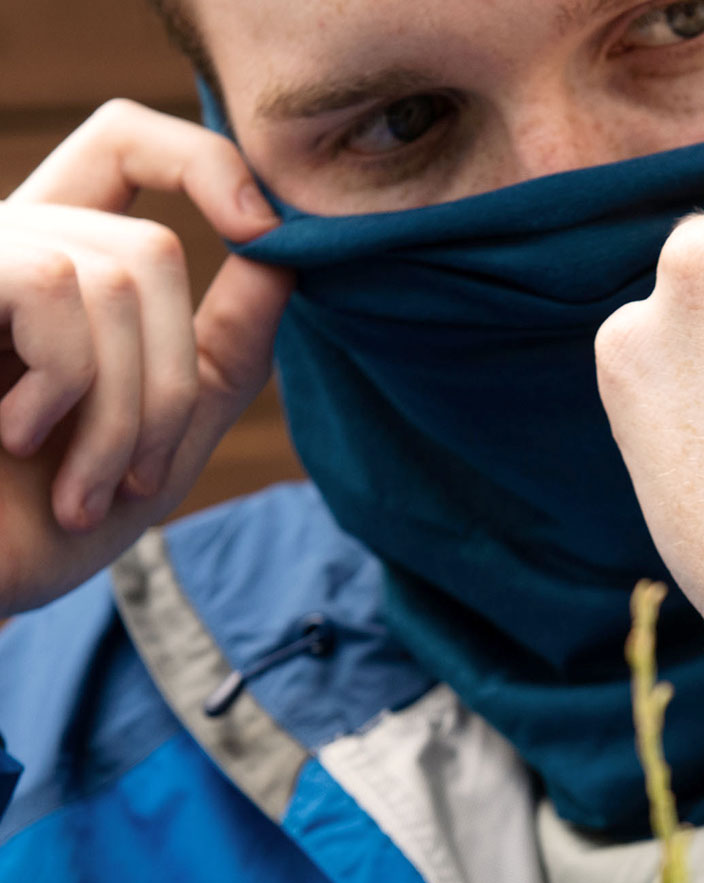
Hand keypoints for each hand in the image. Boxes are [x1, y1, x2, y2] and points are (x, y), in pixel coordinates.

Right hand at [0, 100, 292, 616]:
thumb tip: (285, 257)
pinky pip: (54, 284)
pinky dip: (67, 382)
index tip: (266, 232)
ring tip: (79, 491)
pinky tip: (16, 436)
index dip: (203, 161)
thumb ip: (224, 353)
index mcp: (60, 267)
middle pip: (152, 252)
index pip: (127, 143)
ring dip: (121, 413)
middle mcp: (11, 242)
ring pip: (120, 275)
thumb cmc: (42, 526)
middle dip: (168, 386)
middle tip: (133, 483)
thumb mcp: (163, 440)